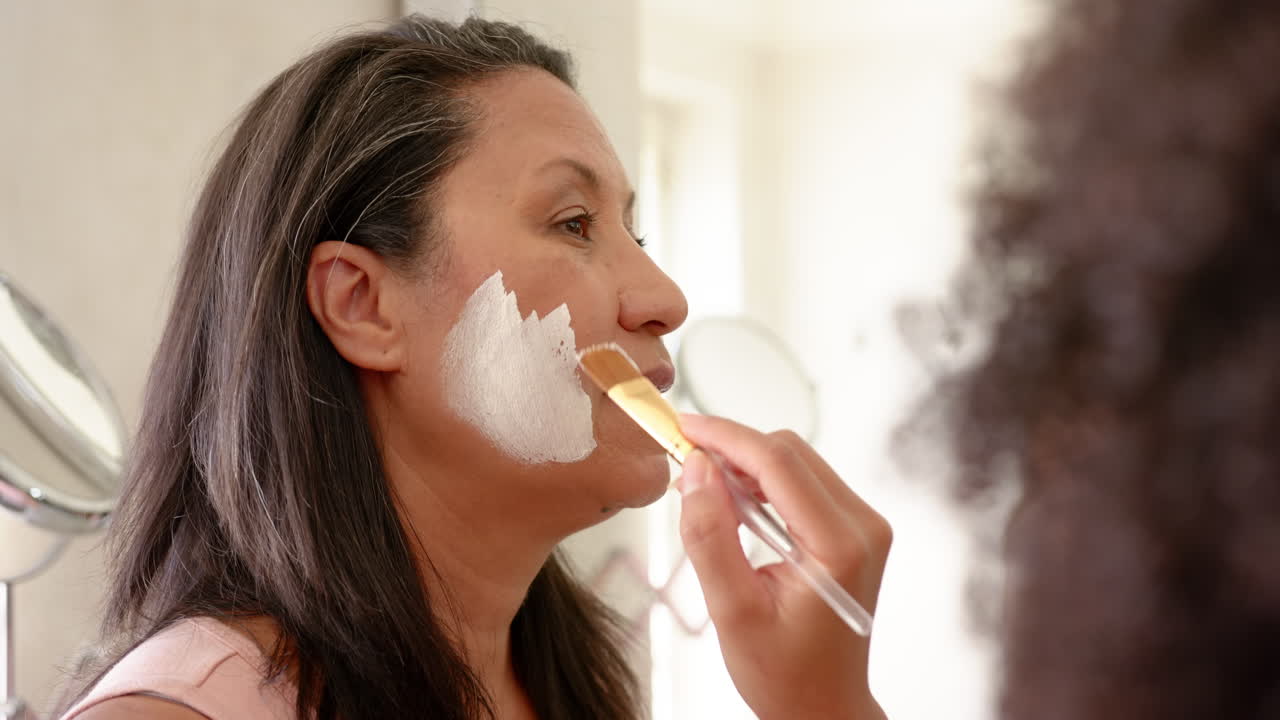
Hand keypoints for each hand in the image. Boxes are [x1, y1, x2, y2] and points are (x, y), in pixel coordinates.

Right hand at [676, 414, 891, 719]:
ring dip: (746, 467)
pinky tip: (734, 509)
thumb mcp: (732, 610)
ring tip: (704, 497)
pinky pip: (803, 482)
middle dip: (733, 450)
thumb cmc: (783, 673)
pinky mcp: (852, 529)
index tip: (682, 428)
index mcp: (840, 544)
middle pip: (789, 452)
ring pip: (795, 461)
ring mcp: (863, 524)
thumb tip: (696, 471)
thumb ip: (710, 536)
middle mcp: (862, 525)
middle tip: (684, 470)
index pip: (778, 462)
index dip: (725, 437)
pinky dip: (763, 484)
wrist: (824, 706)